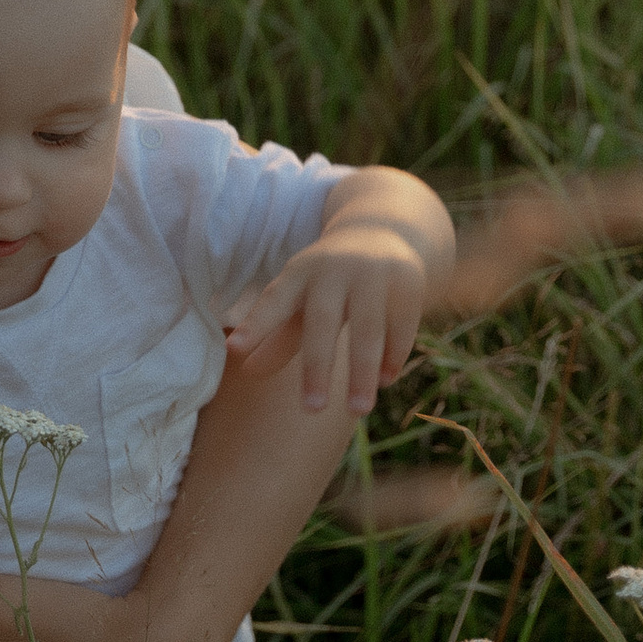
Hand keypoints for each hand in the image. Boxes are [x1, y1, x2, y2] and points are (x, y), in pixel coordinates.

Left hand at [225, 219, 429, 413]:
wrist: (382, 231)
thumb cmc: (329, 279)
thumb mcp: (300, 297)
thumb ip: (275, 334)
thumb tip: (246, 371)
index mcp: (300, 273)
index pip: (274, 300)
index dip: (255, 324)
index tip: (234, 349)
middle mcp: (334, 271)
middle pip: (322, 320)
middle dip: (316, 366)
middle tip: (311, 409)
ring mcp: (372, 276)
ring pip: (368, 329)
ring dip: (362, 371)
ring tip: (357, 410)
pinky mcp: (407, 284)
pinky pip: (401, 327)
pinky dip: (393, 357)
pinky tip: (385, 382)